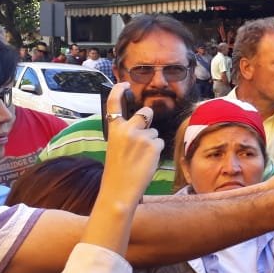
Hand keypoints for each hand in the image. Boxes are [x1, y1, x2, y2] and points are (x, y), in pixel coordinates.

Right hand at [84, 82, 162, 252]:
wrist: (119, 189)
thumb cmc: (117, 170)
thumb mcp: (115, 146)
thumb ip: (125, 132)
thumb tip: (142, 123)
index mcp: (113, 129)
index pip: (113, 104)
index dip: (118, 91)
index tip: (123, 83)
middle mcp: (127, 129)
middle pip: (146, 113)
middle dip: (148, 120)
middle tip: (143, 136)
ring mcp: (142, 136)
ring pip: (155, 132)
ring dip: (152, 142)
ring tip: (140, 158)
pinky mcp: (154, 145)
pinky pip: (160, 143)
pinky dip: (156, 152)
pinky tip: (147, 162)